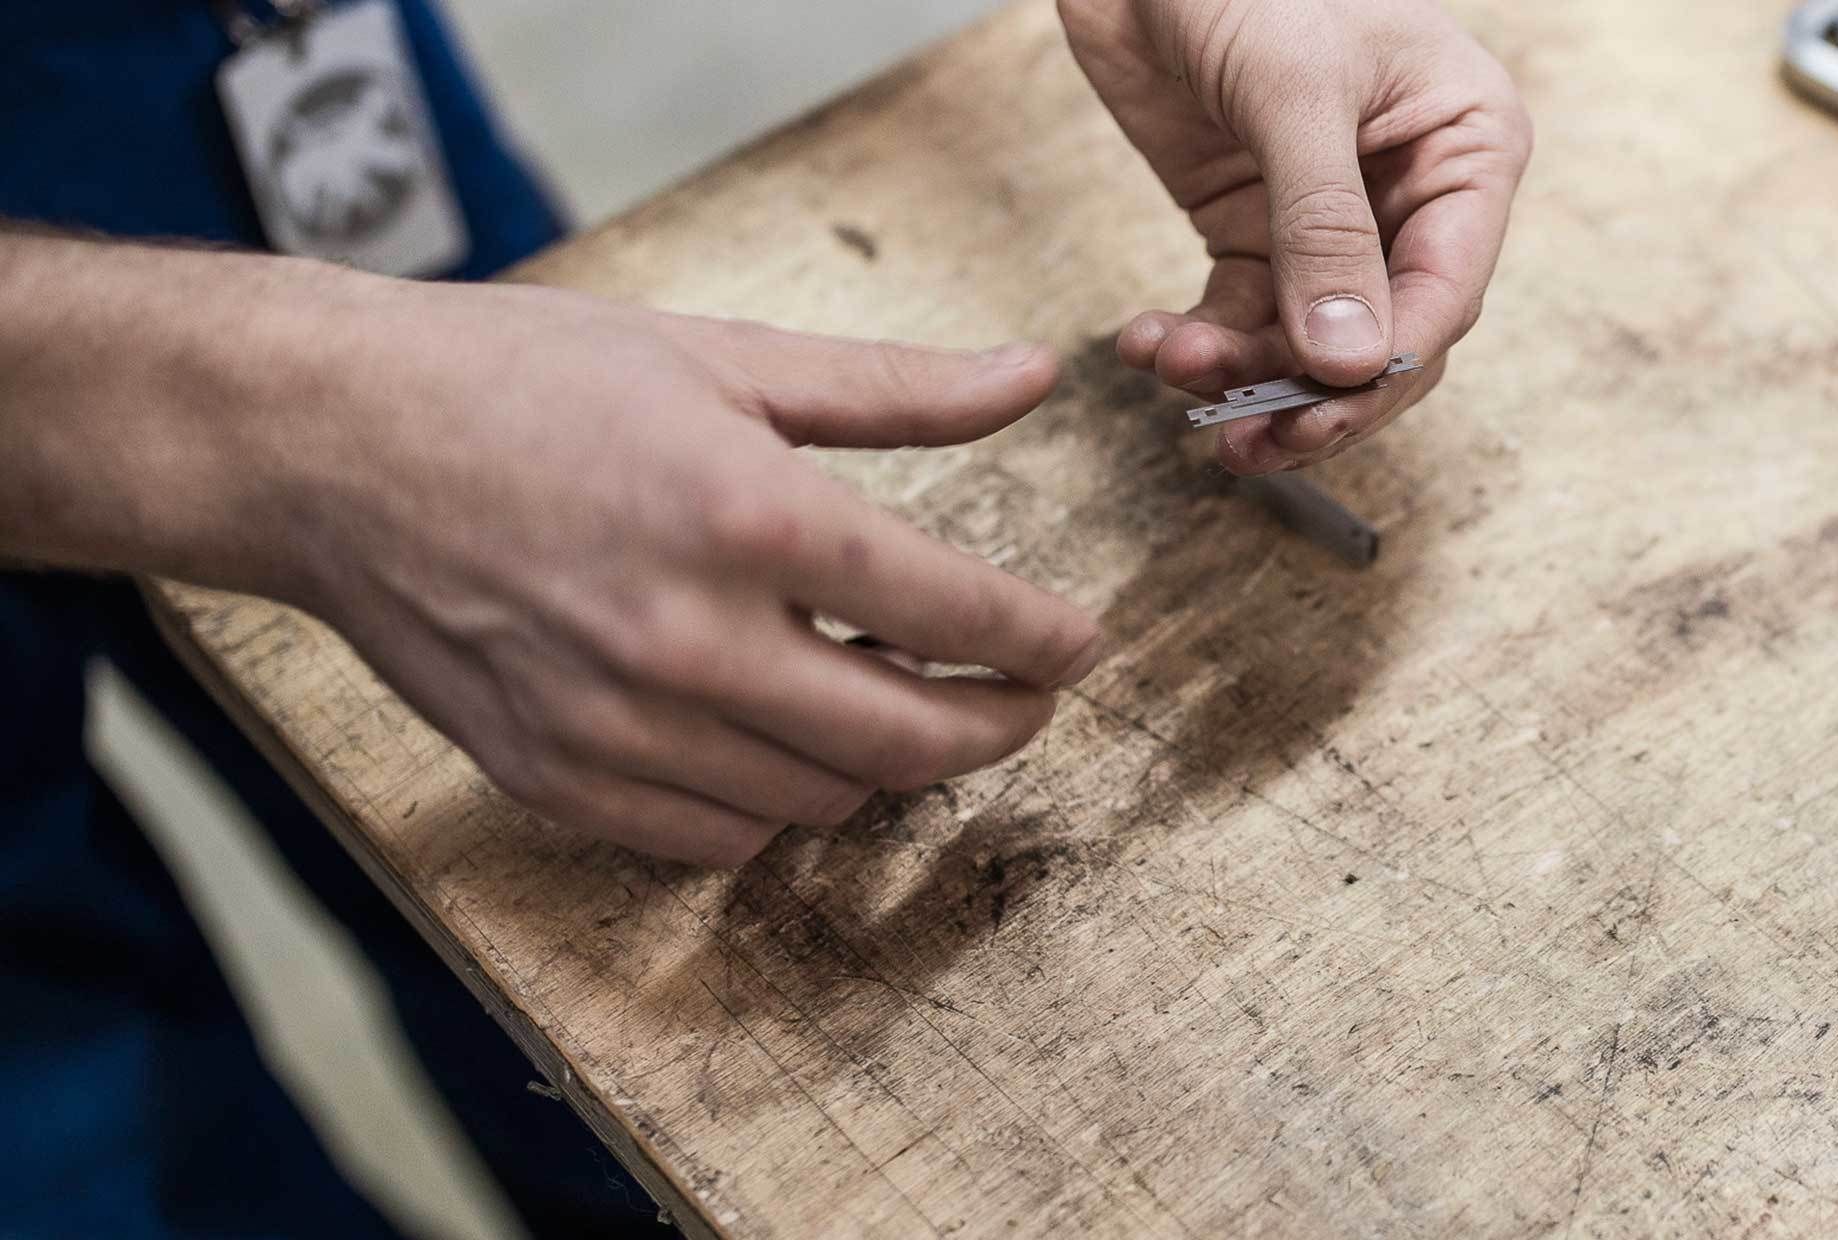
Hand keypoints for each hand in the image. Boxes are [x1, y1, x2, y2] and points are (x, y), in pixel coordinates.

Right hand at [0, 242, 1108, 867]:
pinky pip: (719, 840)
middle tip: (1021, 698)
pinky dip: (778, 805)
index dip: (1044, 642)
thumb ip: (895, 391)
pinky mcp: (556, 778)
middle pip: (907, 739)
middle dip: (995, 726)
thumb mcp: (725, 354)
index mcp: (747, 517)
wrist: (326, 442)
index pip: (955, 613)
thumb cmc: (521, 379)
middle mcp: (689, 640)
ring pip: (822, 799)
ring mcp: (617, 725)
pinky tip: (783, 736)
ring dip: (883, 760)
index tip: (1078, 644)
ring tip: (889, 692)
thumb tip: (1034, 377)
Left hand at [1060, 0, 1530, 473]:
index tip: (1322, 410)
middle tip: (1252, 438)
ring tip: (1174, 371)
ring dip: (1243, 374)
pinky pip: (1244, 317)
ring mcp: (1333, 220)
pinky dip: (1200, 344)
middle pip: (1386, 339)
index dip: (1387, 363)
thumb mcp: (1294, 94)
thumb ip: (1323, 227)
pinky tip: (1149, 343)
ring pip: (1310, 344)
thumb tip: (1346, 362)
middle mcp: (1414, 193)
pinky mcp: (1257, 229)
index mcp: (1467, 147)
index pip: (1447, 290)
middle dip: (1317, 394)